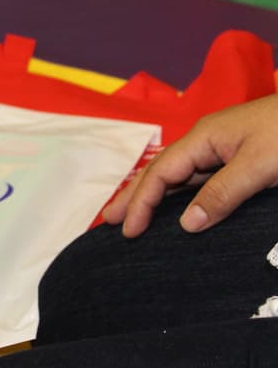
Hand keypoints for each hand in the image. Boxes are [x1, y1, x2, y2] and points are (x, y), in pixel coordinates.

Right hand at [102, 94, 277, 237]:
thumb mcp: (260, 165)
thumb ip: (223, 193)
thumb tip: (187, 223)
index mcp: (205, 136)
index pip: (161, 173)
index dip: (141, 202)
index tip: (127, 231)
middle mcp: (209, 141)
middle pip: (162, 171)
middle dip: (134, 195)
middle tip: (107, 221)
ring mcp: (226, 148)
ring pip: (181, 176)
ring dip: (156, 196)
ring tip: (135, 217)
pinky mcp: (243, 158)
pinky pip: (202, 179)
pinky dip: (183, 195)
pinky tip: (180, 208)